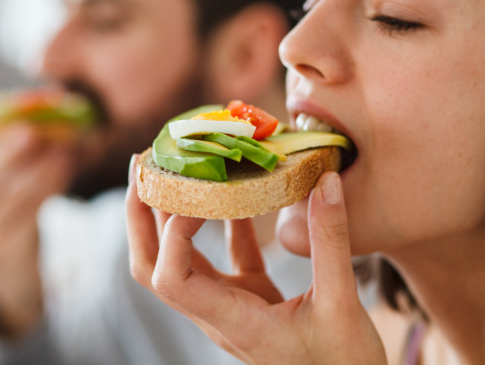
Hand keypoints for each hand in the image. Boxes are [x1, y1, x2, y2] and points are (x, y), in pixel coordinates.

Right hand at [0, 100, 74, 336]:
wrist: (15, 285)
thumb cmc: (8, 230)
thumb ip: (6, 171)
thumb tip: (38, 124)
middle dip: (8, 152)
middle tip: (33, 129)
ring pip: (15, 196)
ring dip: (43, 167)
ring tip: (65, 145)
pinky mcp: (11, 250)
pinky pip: (35, 211)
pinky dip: (53, 184)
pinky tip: (68, 166)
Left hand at [125, 155, 386, 364]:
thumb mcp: (342, 303)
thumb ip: (330, 242)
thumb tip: (324, 182)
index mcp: (232, 321)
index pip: (171, 279)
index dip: (172, 233)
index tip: (199, 193)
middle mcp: (218, 314)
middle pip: (153, 268)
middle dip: (141, 216)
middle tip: (146, 164)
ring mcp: (229, 306)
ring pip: (179, 261)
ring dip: (170, 216)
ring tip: (175, 168)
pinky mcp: (248, 300)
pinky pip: (223, 258)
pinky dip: (222, 224)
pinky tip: (235, 192)